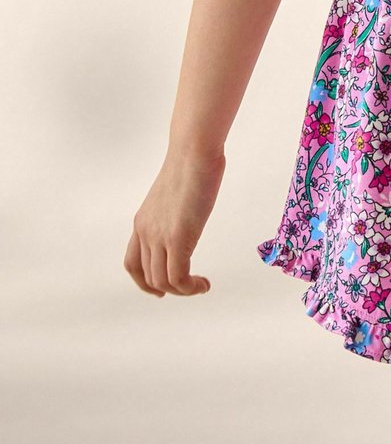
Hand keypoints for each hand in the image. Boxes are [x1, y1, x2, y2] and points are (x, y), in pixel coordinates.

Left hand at [124, 147, 225, 296]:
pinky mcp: (177, 238)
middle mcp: (146, 232)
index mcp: (142, 221)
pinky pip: (178, 278)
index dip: (144, 282)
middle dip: (171, 289)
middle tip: (193, 286)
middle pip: (149, 276)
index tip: (163, 290)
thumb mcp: (174, 194)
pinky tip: (204, 284)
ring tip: (201, 286)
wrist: (193, 151)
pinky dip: (190, 288)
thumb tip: (188, 211)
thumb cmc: (191, 163)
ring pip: (163, 282)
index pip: (133, 263)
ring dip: (183, 291)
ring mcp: (159, 236)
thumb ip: (174, 210)